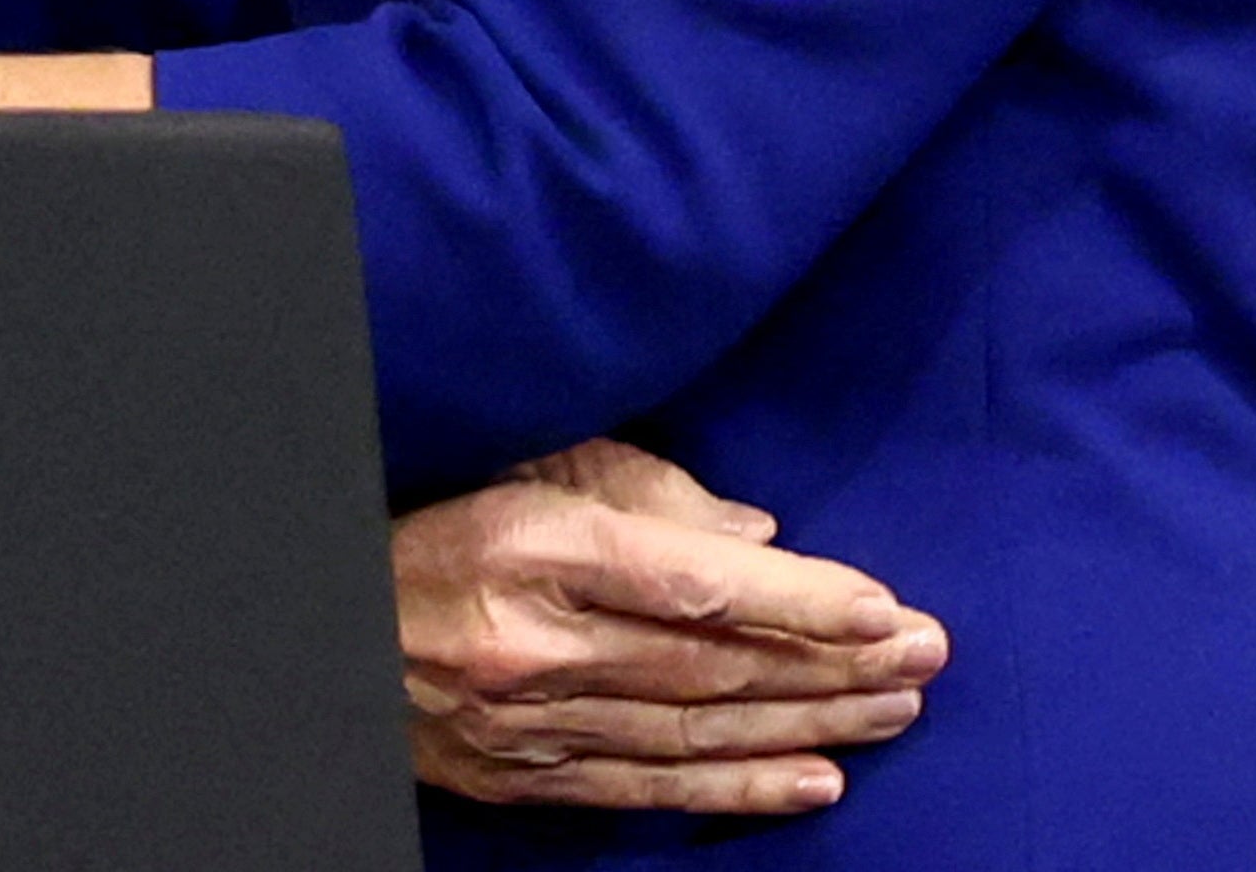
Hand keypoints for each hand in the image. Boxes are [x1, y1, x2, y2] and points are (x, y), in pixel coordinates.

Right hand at [395, 439, 946, 817]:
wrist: (331, 625)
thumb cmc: (436, 519)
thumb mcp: (525, 466)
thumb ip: (642, 490)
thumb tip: (755, 536)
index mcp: (538, 549)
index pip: (696, 584)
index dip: (799, 601)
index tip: (883, 604)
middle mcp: (539, 645)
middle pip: (713, 664)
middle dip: (832, 663)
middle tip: (924, 656)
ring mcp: (531, 724)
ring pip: (697, 730)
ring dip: (809, 724)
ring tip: (896, 710)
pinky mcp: (525, 778)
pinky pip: (652, 788)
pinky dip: (739, 789)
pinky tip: (816, 782)